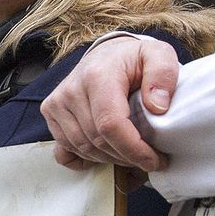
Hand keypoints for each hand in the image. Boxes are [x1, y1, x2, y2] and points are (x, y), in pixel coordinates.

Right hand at [41, 36, 179, 172]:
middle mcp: (70, 91)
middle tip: (148, 158)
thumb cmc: (133, 60)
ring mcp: (56, 104)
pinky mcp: (51, 114)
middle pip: (97, 142)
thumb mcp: (159, 55)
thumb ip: (164, 75)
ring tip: (130, 154)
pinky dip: (86, 160)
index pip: (110, 125)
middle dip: (126, 157)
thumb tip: (158, 107)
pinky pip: (65, 151)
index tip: (155, 161)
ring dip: (109, 159)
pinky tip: (104, 155)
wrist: (106, 55)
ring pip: (83, 149)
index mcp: (97, 77)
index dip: (134, 149)